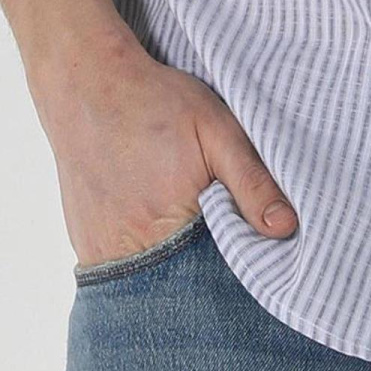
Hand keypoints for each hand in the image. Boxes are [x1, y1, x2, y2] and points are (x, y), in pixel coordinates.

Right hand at [30, 31, 297, 269]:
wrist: (86, 84)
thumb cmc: (155, 102)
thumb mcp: (216, 129)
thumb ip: (252, 180)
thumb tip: (285, 228)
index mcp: (173, 223)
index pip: (219, 275)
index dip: (239, 265)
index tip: (253, 254)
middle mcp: (133, 248)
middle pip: (182, 286)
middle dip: (205, 277)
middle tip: (214, 239)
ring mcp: (102, 250)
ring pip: (149, 283)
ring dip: (171, 271)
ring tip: (181, 233)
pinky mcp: (85, 244)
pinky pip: (120, 273)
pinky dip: (142, 263)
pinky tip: (153, 234)